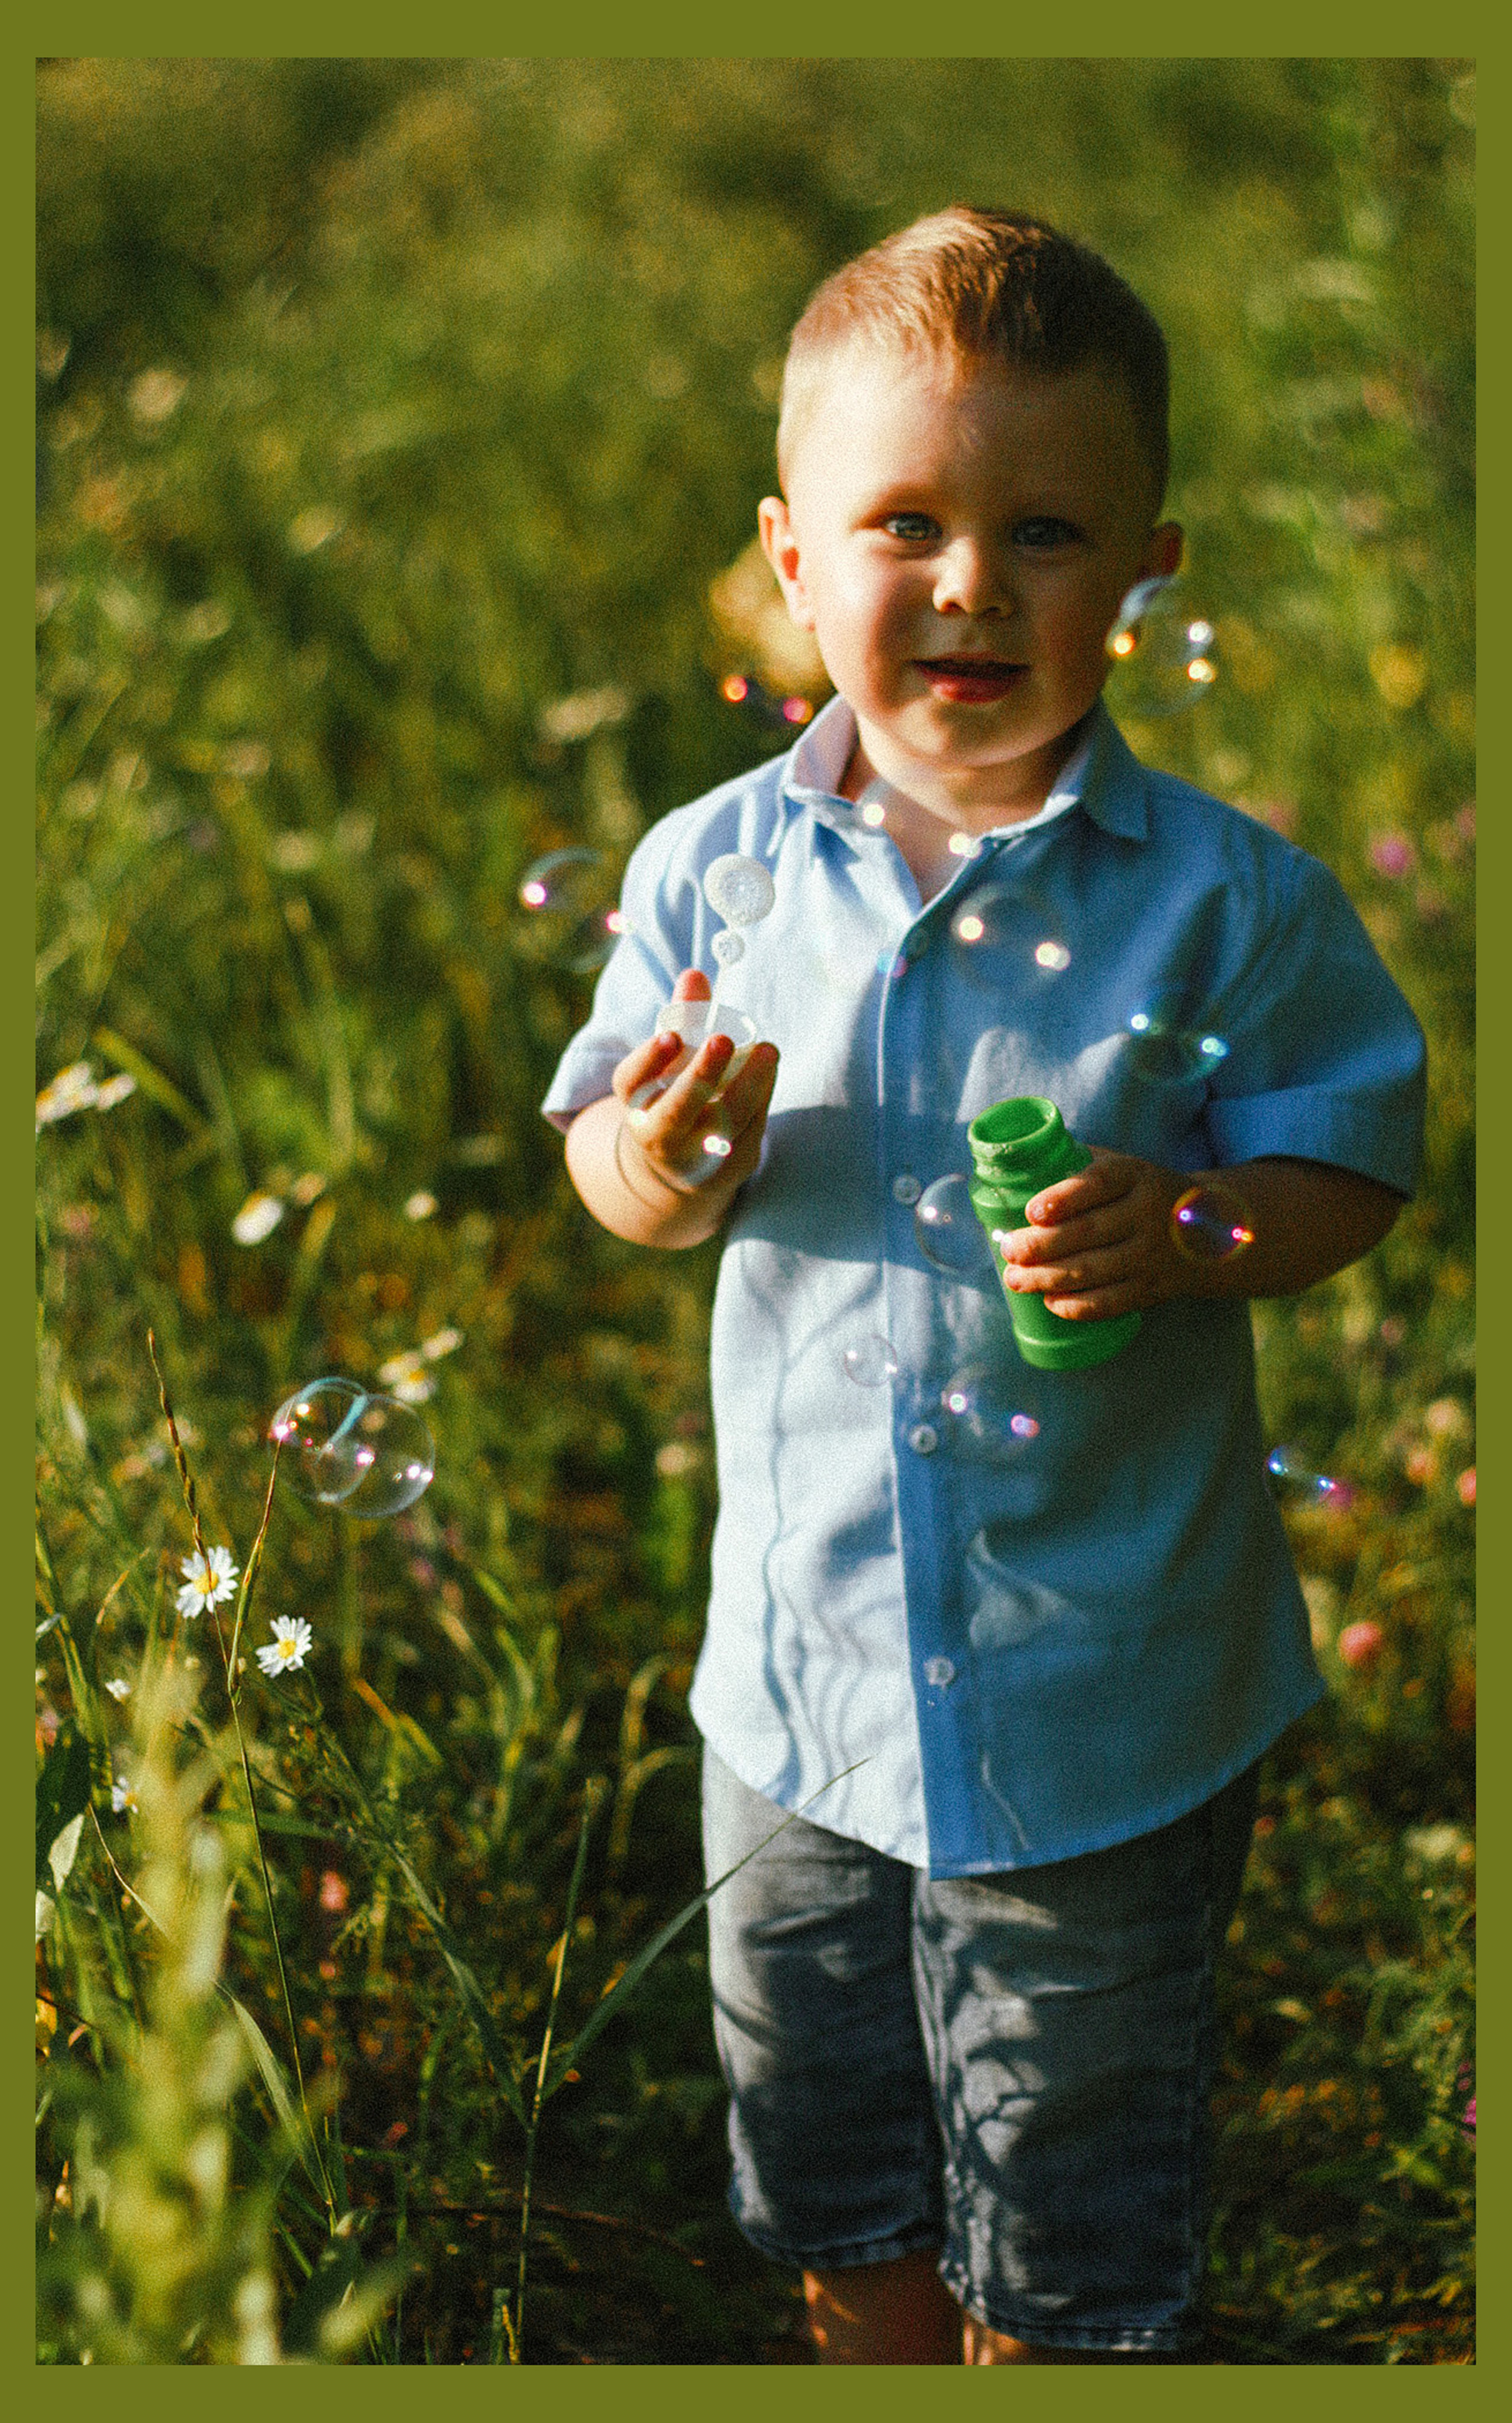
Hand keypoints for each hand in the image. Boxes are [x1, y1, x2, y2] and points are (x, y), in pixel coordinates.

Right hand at [612, 969, 777, 1199]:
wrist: (680, 1164)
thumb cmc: (675, 1093)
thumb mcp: (672, 1059)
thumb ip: (683, 1017)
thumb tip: (694, 974)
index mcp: (636, 1102)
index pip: (631, 1081)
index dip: (648, 1059)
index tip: (670, 1036)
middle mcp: (658, 1134)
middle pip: (676, 1109)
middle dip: (700, 1075)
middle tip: (722, 1039)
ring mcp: (694, 1157)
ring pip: (722, 1124)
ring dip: (749, 1085)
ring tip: (768, 1051)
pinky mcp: (727, 1170)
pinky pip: (749, 1132)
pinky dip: (761, 1099)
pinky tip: (768, 1072)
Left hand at [993, 1148, 1187, 1320]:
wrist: (1212, 1231)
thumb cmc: (1144, 1193)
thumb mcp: (1126, 1167)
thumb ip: (1081, 1165)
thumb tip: (1021, 1167)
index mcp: (1136, 1176)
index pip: (1098, 1183)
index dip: (1063, 1198)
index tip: (1031, 1211)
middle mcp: (1147, 1214)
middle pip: (1086, 1232)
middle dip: (1039, 1245)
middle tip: (1007, 1250)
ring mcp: (1151, 1254)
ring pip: (1091, 1271)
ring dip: (1045, 1278)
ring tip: (1014, 1279)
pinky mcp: (1151, 1288)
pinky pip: (1108, 1303)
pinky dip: (1075, 1306)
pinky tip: (1049, 1300)